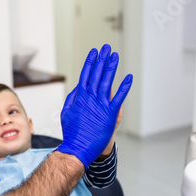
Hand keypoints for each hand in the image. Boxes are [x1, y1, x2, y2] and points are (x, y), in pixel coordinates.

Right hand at [56, 44, 131, 167]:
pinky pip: (119, 98)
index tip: (94, 52)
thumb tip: (78, 87)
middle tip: (106, 47)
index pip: (85, 74)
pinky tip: (129, 77)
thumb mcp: (67, 112)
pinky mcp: (110, 114)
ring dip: (111, 67)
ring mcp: (100, 105)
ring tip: (115, 56)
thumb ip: (72, 98)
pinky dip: (124, 87)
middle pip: (97, 74)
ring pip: (107, 81)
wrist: (78, 148)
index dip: (90, 62)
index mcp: (79, 97)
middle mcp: (90, 98)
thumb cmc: (72, 132)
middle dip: (102, 59)